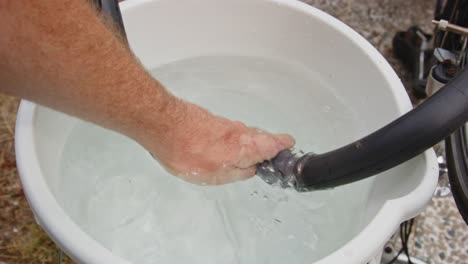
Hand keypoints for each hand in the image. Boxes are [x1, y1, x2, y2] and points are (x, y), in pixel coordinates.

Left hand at [142, 99, 294, 184]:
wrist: (163, 126)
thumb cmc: (188, 152)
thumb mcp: (215, 175)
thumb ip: (237, 173)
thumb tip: (252, 169)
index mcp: (245, 147)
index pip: (274, 143)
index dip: (284, 147)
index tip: (289, 149)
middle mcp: (240, 132)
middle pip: (262, 137)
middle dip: (268, 146)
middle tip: (271, 155)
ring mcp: (226, 124)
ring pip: (246, 133)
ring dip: (251, 142)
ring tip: (247, 154)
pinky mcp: (213, 120)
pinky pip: (231, 130)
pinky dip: (235, 138)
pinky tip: (225, 146)